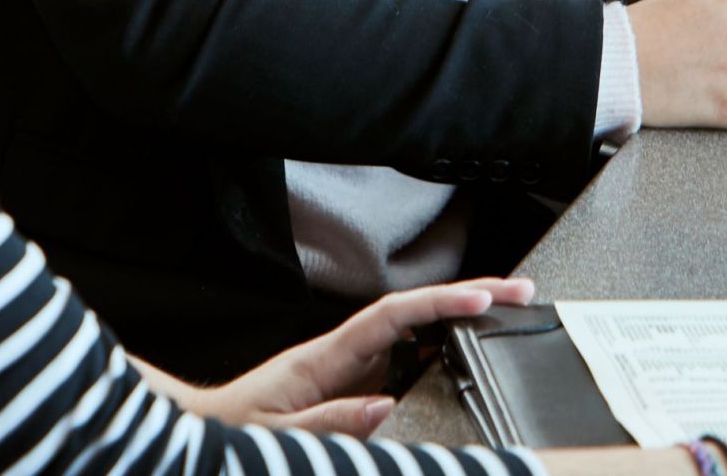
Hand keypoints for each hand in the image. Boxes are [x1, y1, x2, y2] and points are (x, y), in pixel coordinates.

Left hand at [186, 276, 534, 433]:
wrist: (206, 428)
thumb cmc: (234, 427)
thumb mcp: (278, 433)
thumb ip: (331, 421)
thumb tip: (385, 407)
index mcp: (325, 357)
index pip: (392, 317)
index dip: (439, 304)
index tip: (482, 301)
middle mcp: (343, 354)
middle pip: (414, 314)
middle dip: (466, 298)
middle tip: (520, 292)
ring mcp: (351, 369)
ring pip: (414, 335)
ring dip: (459, 322)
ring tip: (510, 313)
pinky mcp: (352, 387)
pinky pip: (404, 364)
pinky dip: (439, 353)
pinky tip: (467, 353)